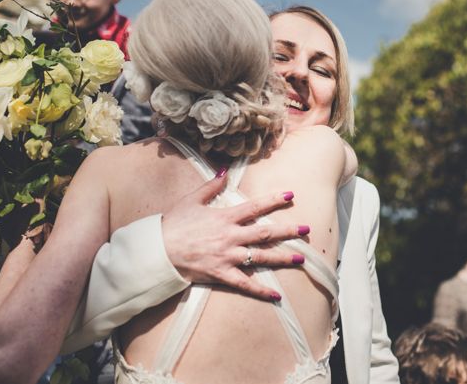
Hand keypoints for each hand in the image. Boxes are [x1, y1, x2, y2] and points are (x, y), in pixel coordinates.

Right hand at [161, 175, 308, 300]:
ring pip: (260, 258)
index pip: (254, 207)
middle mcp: (230, 237)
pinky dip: (261, 291)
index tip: (291, 196)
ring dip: (282, 258)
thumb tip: (224, 171)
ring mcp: (227, 257)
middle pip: (264, 234)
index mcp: (224, 217)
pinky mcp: (221, 274)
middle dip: (287, 231)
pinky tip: (277, 295)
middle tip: (307, 230)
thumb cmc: (173, 223)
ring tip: (301, 258)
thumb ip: (211, 185)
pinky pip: (245, 284)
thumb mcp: (191, 199)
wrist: (159, 249)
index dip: (273, 201)